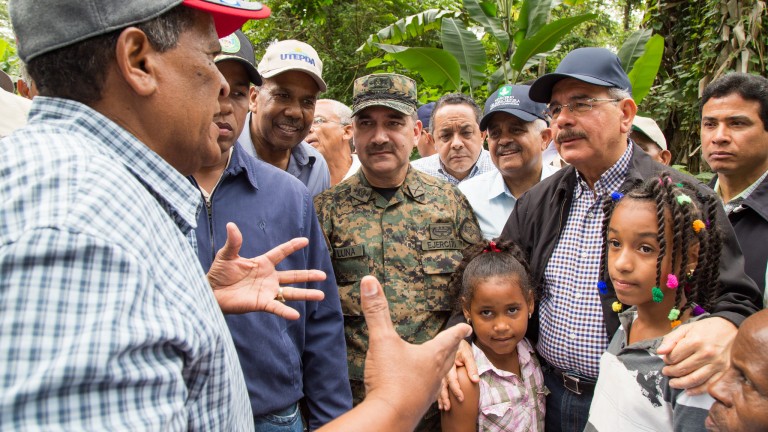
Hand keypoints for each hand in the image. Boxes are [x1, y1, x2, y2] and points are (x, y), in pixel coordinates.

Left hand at [207, 222, 326, 317]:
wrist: (211, 292)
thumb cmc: (218, 273)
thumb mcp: (226, 255)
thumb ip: (233, 242)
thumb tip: (231, 225)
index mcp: (262, 263)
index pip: (280, 253)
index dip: (292, 246)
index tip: (305, 240)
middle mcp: (268, 277)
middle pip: (292, 275)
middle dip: (308, 275)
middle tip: (323, 275)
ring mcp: (266, 291)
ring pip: (290, 292)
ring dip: (305, 294)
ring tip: (320, 294)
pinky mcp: (261, 303)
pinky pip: (276, 307)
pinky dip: (286, 311)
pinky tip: (296, 315)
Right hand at [361, 276, 471, 427]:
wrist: (389, 417)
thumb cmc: (390, 379)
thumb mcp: (382, 340)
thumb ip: (376, 311)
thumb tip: (369, 281)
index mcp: (432, 355)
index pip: (450, 337)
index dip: (459, 330)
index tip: (468, 326)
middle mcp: (435, 373)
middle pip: (449, 357)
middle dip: (454, 349)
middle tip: (459, 344)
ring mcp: (428, 391)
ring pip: (441, 376)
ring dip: (443, 368)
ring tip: (443, 366)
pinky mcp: (418, 405)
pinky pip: (428, 392)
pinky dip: (428, 385)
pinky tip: (419, 388)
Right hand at [437, 340, 477, 410]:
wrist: (452, 339)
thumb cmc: (462, 349)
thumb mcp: (468, 355)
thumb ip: (472, 367)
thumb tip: (476, 380)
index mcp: (449, 363)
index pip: (452, 379)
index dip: (456, 389)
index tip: (461, 399)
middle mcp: (442, 368)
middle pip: (442, 384)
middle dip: (445, 397)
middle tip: (448, 408)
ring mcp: (439, 371)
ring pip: (437, 386)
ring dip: (440, 397)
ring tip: (443, 408)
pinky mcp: (437, 374)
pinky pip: (435, 385)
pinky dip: (436, 394)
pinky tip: (438, 403)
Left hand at [658, 317, 736, 393]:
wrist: (730, 328)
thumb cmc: (705, 329)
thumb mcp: (686, 328)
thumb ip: (671, 339)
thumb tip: (659, 352)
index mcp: (695, 341)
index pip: (674, 356)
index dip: (666, 360)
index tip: (666, 360)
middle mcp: (706, 353)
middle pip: (682, 369)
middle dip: (670, 372)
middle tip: (666, 372)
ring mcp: (717, 364)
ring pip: (694, 379)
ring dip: (680, 383)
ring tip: (673, 383)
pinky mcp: (725, 371)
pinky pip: (709, 385)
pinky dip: (697, 390)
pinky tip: (688, 391)